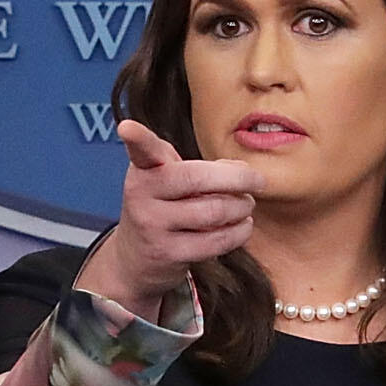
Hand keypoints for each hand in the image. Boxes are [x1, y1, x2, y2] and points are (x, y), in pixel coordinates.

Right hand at [76, 119, 261, 316]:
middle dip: (238, 179)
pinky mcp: (168, 254)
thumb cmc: (162, 207)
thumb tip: (241, 170)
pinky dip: (239, 232)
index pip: (141, 151)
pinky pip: (216, 241)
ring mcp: (152, 226)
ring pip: (214, 211)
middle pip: (198, 179)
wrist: (135, 257)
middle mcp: (142, 196)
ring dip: (242, 207)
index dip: (136, 138)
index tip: (127, 128)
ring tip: (247, 205)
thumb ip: (199, 168)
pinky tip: (243, 226)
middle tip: (258, 181)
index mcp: (143, 169)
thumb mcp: (168, 180)